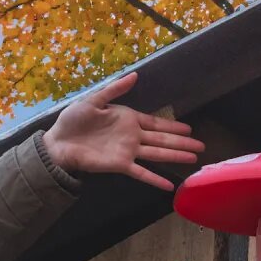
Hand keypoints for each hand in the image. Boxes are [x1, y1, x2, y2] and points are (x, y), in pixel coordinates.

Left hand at [42, 71, 204, 191]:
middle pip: (162, 139)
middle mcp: (132, 136)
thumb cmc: (74, 120)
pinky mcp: (120, 165)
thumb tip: (135, 75)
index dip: (173, 126)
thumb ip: (115, 89)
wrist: (59, 143)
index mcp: (128, 119)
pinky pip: (141, 173)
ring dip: (175, 157)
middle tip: (201, 146)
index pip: (156, 123)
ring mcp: (128, 152)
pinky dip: (155, 179)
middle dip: (182, 142)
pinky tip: (169, 186)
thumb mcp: (94, 100)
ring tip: (193, 160)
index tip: (189, 129)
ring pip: (157, 154)